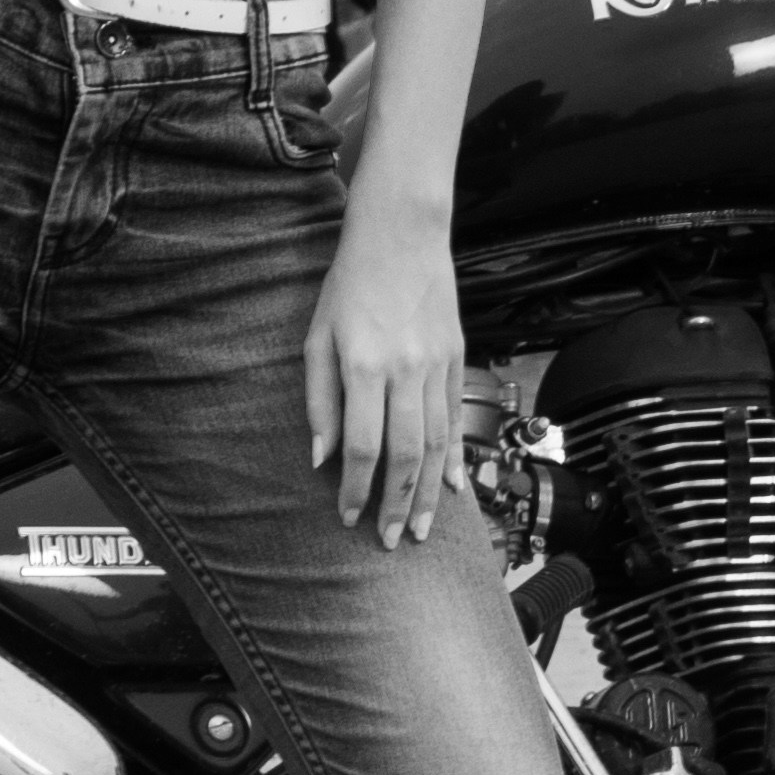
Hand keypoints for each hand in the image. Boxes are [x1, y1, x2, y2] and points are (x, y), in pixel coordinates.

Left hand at [303, 185, 462, 547]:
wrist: (402, 233)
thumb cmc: (350, 283)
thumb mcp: (317, 337)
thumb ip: (319, 399)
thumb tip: (321, 457)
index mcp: (364, 367)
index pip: (362, 447)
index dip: (356, 489)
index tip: (348, 517)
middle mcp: (405, 371)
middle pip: (406, 455)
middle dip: (399, 505)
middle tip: (392, 541)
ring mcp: (436, 365)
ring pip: (437, 443)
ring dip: (431, 492)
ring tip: (425, 528)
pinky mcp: (456, 358)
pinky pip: (457, 418)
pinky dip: (456, 455)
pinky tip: (455, 485)